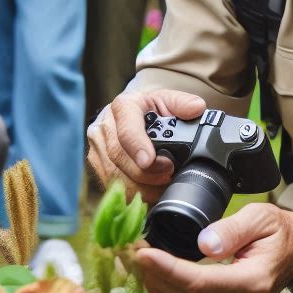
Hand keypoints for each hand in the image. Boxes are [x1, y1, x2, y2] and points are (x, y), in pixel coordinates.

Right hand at [86, 88, 205, 202]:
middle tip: (168, 174)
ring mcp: (97, 147)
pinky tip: (151, 190)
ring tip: (162, 184)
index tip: (150, 161)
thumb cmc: (151, 109)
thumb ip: (182, 103)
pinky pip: (113, 186)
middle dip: (146, 172)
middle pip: (119, 157)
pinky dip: (134, 192)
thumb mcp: (167, 100)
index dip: (137, 146)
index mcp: (123, 106)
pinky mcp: (97, 164)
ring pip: (115, 176)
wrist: (134, 115)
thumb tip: (196, 108)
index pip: (126, 129)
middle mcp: (104, 126)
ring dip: (141, 186)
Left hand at [136, 202, 292, 292]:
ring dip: (159, 287)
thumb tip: (203, 244)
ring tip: (138, 262)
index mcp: (251, 282)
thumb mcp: (261, 218)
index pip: (200, 282)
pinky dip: (170, 292)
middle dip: (155, 277)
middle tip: (130, 252)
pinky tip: (157, 274)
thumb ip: (232, 230)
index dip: (168, 269)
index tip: (143, 252)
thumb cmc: (281, 231)